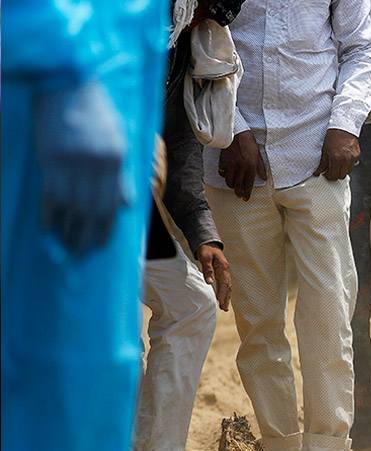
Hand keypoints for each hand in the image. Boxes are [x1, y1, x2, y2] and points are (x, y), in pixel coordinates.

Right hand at [34, 81, 128, 255]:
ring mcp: (74, 161)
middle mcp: (98, 163)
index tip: (100, 244)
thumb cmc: (94, 110)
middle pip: (94, 210)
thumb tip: (126, 205)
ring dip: (69, 230)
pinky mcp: (51, 157)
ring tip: (66, 246)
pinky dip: (50, 213)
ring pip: (72, 206)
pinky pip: (51, 193)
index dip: (106, 228)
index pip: (113, 204)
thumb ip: (121, 174)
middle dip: (88, 235)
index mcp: (117, 160)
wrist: (67, 81)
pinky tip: (48, 227)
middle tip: (82, 253)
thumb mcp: (118, 140)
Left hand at [196, 243, 231, 310]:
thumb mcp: (205, 258)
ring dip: (227, 297)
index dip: (222, 293)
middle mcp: (226, 271)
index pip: (224, 283)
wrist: (210, 243)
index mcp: (223, 267)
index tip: (220, 302)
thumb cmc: (206, 250)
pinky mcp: (223, 273)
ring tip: (224, 307)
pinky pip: (226, 285)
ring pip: (228, 287)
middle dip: (226, 298)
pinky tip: (222, 298)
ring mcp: (226, 272)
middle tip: (224, 309)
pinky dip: (225, 292)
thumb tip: (209, 282)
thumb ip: (207, 270)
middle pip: (228, 287)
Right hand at [218, 130, 265, 199]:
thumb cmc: (249, 143)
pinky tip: (226, 176)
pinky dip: (224, 176)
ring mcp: (231, 164)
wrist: (237, 133)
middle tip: (239, 196)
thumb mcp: (258, 155)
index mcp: (250, 166)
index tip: (246, 198)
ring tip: (233, 187)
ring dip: (231, 185)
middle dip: (238, 192)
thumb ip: (260, 167)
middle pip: (238, 185)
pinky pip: (222, 173)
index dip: (247, 192)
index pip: (248, 183)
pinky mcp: (223, 161)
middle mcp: (240, 167)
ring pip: (229, 181)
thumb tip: (264, 178)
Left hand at [314, 128, 359, 180]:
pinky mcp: (357, 155)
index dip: (329, 176)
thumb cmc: (332, 137)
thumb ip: (322, 164)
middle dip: (336, 174)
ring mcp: (353, 158)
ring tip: (338, 163)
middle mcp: (346, 159)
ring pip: (348, 171)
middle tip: (331, 170)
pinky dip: (349, 164)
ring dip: (343, 170)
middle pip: (341, 176)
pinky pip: (353, 164)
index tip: (327, 174)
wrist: (343, 127)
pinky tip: (344, 158)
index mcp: (336, 158)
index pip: (333, 176)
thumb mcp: (325, 150)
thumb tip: (317, 173)